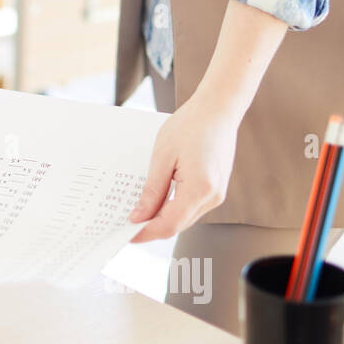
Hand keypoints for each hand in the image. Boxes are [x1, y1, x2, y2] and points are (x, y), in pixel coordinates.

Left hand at [127, 93, 241, 242]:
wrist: (218, 109)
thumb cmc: (190, 125)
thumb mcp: (162, 157)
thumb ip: (152, 192)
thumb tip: (140, 217)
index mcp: (200, 189)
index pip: (169, 225)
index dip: (146, 233)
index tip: (126, 234)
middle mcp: (213, 197)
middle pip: (178, 224)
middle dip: (152, 227)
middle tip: (126, 223)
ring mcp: (218, 194)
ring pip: (185, 217)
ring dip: (163, 218)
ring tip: (138, 211)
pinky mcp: (217, 189)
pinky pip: (192, 206)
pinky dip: (174, 207)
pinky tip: (158, 200)